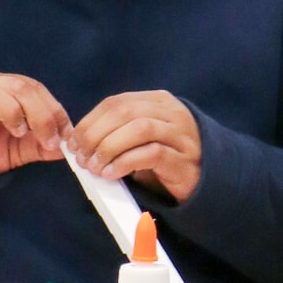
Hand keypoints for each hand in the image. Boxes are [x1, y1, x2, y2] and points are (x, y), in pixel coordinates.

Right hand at [0, 74, 71, 179]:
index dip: (54, 109)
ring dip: (9, 110)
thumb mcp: (23, 148)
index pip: (35, 88)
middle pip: (18, 87)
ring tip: (19, 132)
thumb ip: (44, 144)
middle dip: (39, 114)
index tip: (65, 135)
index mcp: (7, 89)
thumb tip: (69, 146)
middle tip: (49, 140)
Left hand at [70, 90, 202, 204]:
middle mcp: (171, 113)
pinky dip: (125, 162)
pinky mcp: (182, 159)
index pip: (116, 102)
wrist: (209, 180)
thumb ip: (119, 132)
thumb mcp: (144, 138)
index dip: (90, 120)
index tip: (73, 142)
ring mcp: (180, 134)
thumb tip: (80, 141)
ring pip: (139, 128)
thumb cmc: (168, 158)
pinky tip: (112, 173)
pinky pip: (151, 153)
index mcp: (158, 101)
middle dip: (95, 134)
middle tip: (81, 156)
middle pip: (124, 112)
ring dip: (109, 147)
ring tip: (94, 166)